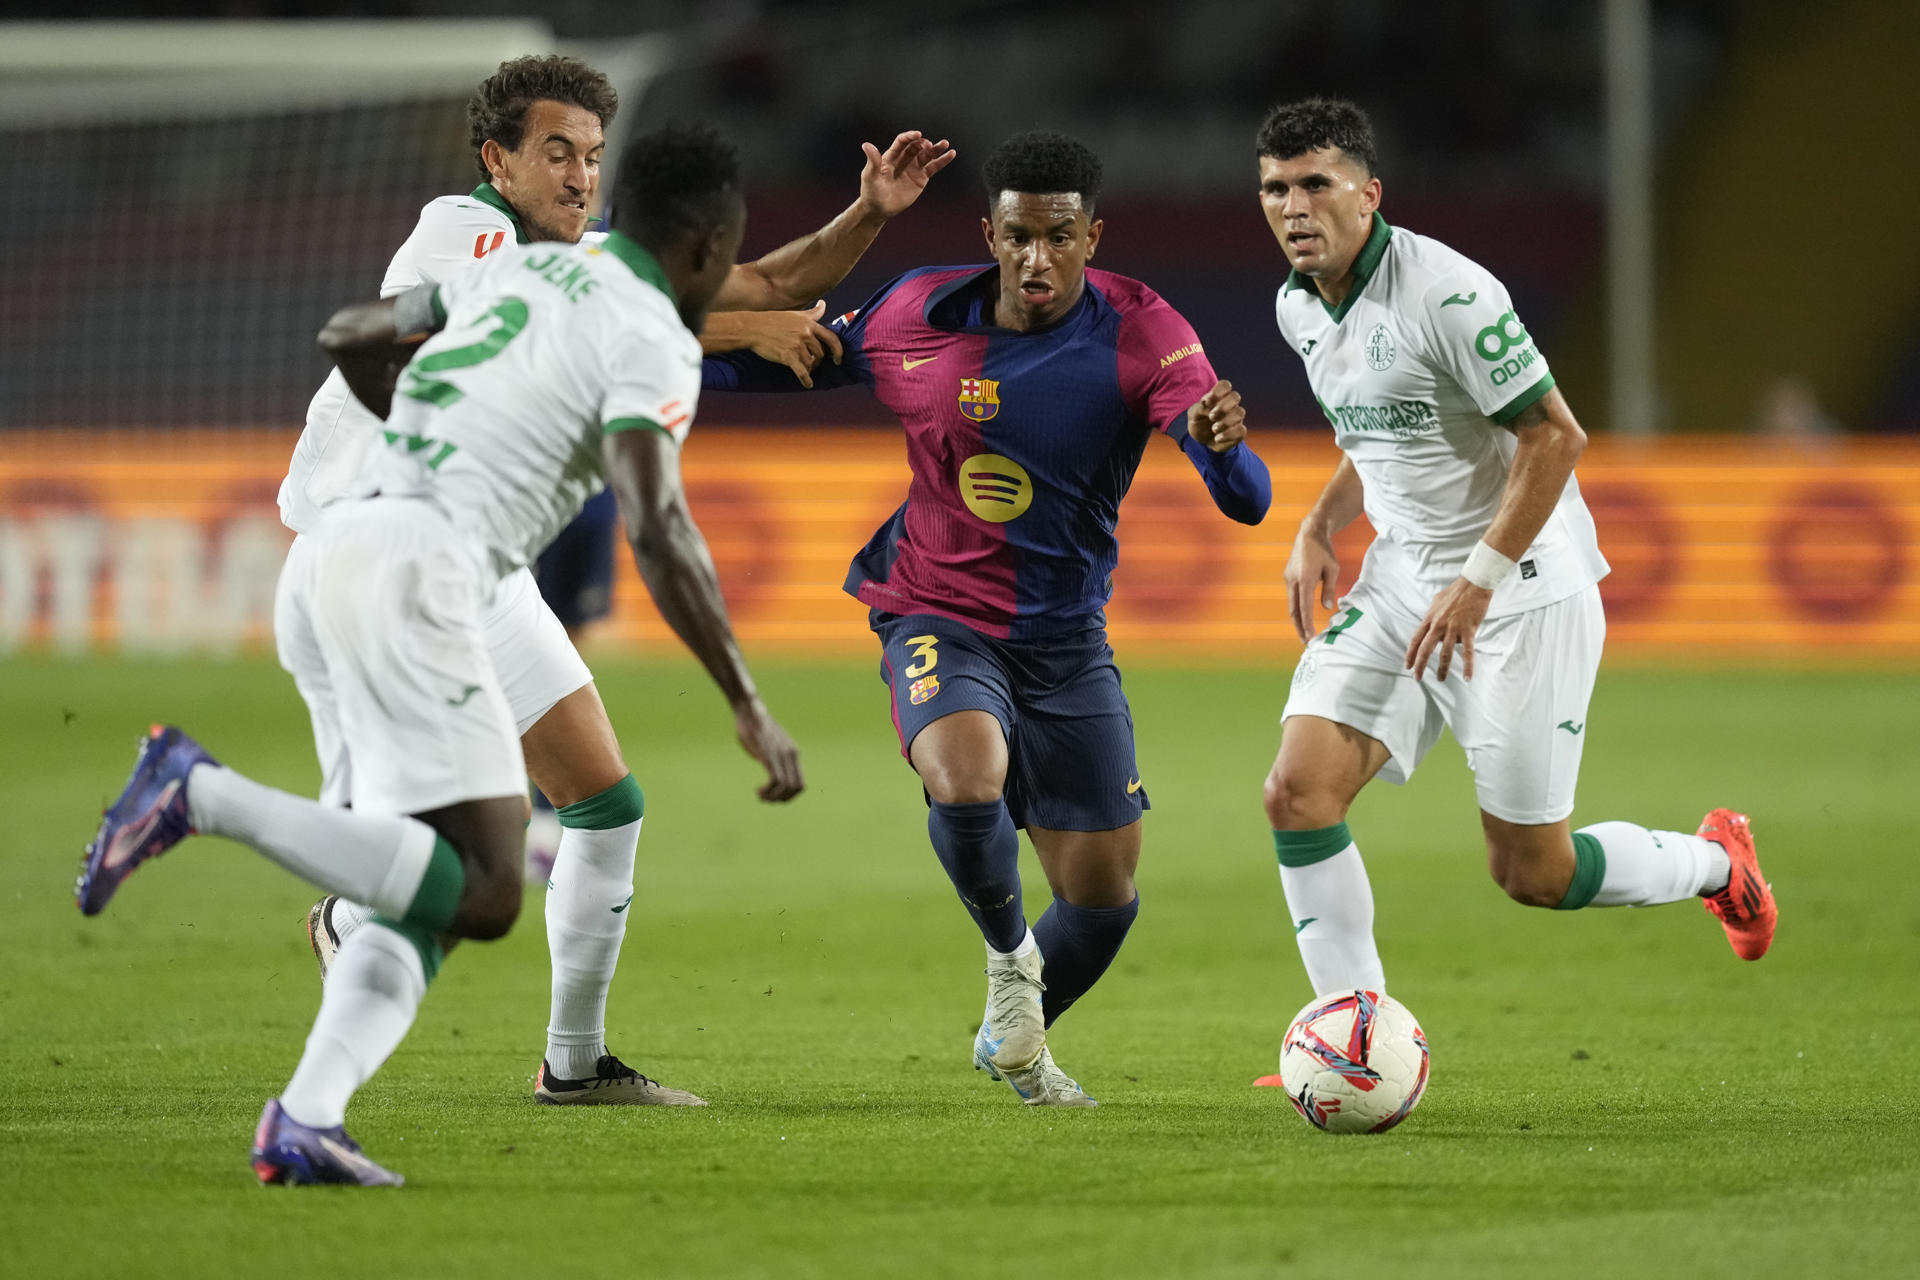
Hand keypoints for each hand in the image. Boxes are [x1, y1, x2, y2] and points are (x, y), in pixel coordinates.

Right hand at [734, 697, 803, 801]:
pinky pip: (775, 780)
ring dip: (773, 797)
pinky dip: (767, 791)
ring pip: (787, 787)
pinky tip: (758, 789)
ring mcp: (781, 755)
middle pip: (797, 788)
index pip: (800, 785)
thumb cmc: (755, 726)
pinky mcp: (769, 755)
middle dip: (782, 799)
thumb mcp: (770, 743)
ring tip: (761, 795)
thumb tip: (771, 766)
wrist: (749, 709)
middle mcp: (791, 755)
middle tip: (766, 798)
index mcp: (793, 753)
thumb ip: (774, 755)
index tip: (773, 795)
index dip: (788, 796)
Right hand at [742, 303, 843, 387]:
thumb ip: (812, 313)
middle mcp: (805, 334)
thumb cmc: (772, 320)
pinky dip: (806, 380)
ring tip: (804, 369)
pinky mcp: (788, 356)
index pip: (831, 338)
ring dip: (810, 368)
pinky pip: (802, 371)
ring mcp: (797, 345)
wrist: (752, 328)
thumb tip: (823, 304)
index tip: (838, 359)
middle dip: (818, 360)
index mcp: (809, 324)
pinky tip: (808, 384)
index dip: (838, 350)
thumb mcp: (795, 314)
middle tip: (812, 363)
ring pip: (812, 363)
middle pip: (821, 353)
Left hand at [856, 131, 956, 220]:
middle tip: (928, 146)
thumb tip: (866, 145)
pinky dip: (942, 161)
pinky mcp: (921, 178)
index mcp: (891, 156)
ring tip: (945, 144)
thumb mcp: (870, 176)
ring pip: (927, 155)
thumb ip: (872, 160)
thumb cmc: (871, 192)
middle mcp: (904, 159)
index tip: (918, 135)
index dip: (910, 137)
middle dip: (923, 144)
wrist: (879, 209)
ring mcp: (914, 168)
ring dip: (936, 149)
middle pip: (916, 146)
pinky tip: (951, 154)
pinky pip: (933, 167)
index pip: (903, 142)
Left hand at [1185, 379, 1246, 452]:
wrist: (1202, 441)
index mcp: (1219, 397)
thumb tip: (1206, 404)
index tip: (1206, 402)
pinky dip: (1228, 434)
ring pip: (1239, 413)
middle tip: (1211, 417)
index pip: (1225, 385)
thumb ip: (1198, 408)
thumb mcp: (1193, 415)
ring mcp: (1236, 418)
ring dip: (1225, 422)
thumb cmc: (1199, 423)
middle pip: (1235, 396)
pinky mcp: (1239, 432)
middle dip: (1223, 406)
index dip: (1217, 392)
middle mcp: (1230, 405)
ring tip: (1213, 429)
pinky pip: (1241, 430)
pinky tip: (1217, 438)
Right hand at [1284, 522, 1339, 642]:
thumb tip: (1327, 608)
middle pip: (1294, 610)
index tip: (1310, 637)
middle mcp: (1293, 581)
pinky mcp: (1288, 577)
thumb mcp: (1333, 570)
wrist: (1309, 534)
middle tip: (1305, 641)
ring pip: (1291, 604)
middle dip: (1299, 627)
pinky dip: (1296, 608)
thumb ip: (1329, 590)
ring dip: (1297, 619)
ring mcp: (1288, 579)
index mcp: (1305, 579)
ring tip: (1304, 631)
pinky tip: (1302, 614)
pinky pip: (1291, 596)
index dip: (1307, 624)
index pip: (1305, 608)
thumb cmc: (1324, 551)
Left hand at [1405, 577, 1493, 680]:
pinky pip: (1467, 652)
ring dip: (1443, 669)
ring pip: (1445, 653)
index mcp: (1430, 619)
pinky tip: (1467, 677)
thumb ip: (1432, 616)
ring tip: (1441, 679)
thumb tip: (1430, 625)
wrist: (1473, 584)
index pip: (1416, 640)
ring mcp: (1453, 629)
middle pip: (1425, 649)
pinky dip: (1467, 666)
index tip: (1407, 666)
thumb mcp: (1436, 602)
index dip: (1410, 654)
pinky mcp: (1468, 631)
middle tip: (1417, 678)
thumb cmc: (1455, 592)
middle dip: (1420, 666)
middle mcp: (1439, 625)